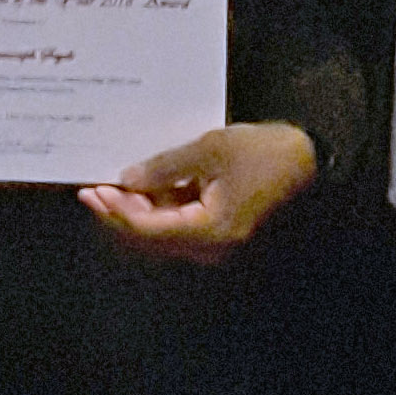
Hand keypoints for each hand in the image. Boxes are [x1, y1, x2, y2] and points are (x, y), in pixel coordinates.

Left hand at [78, 122, 315, 264]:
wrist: (303, 157)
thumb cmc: (261, 151)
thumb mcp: (209, 149)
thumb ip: (164, 167)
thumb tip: (126, 180)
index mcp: (210, 229)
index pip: (149, 229)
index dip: (116, 212)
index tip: (93, 193)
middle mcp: (210, 245)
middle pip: (151, 236)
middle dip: (119, 214)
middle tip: (92, 189)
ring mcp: (214, 240)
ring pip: (162, 231)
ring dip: (136, 210)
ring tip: (110, 184)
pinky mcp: (217, 228)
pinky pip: (178, 223)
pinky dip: (157, 207)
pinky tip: (141, 186)